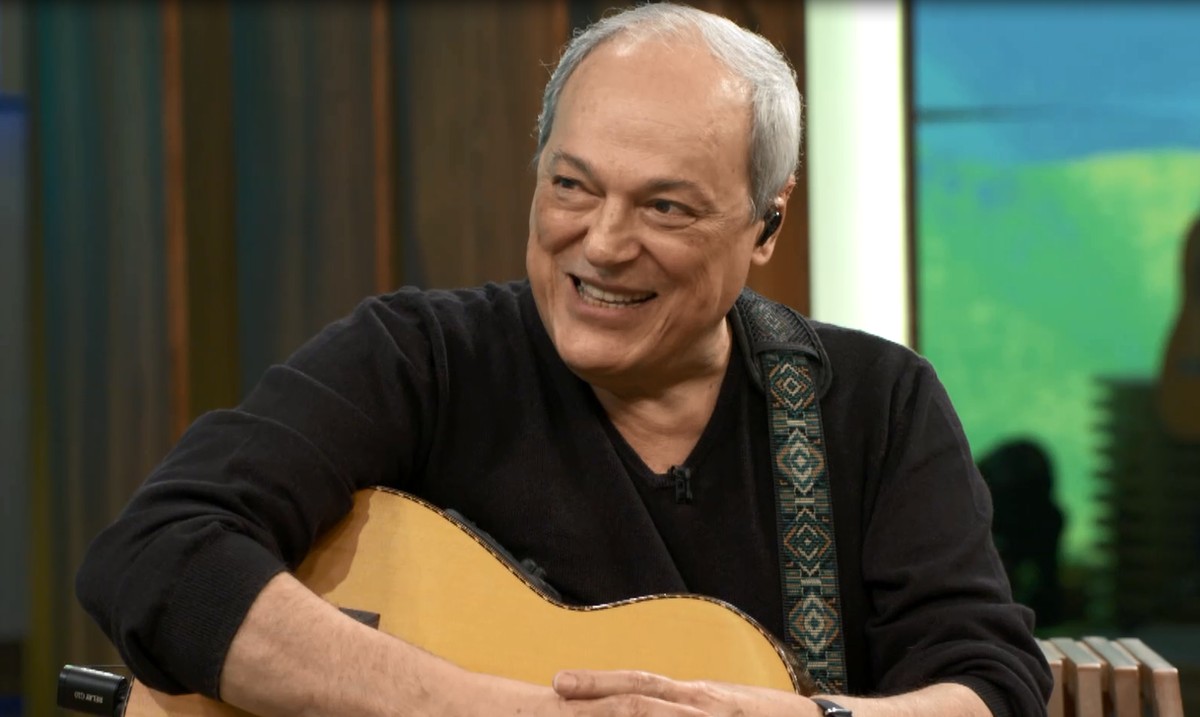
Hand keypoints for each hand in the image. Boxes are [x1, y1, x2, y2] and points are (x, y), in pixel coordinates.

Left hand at [551, 669, 821, 715]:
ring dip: (617, 713)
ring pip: (656, 715)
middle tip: (555, 690)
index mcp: (698, 694)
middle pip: (640, 698)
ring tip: (576, 710)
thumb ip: (686, 706)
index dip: (598, 682)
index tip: (561, 682)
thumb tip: (647, 703)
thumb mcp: (723, 706)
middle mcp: (703, 705)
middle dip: (594, 696)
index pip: (639, 683)